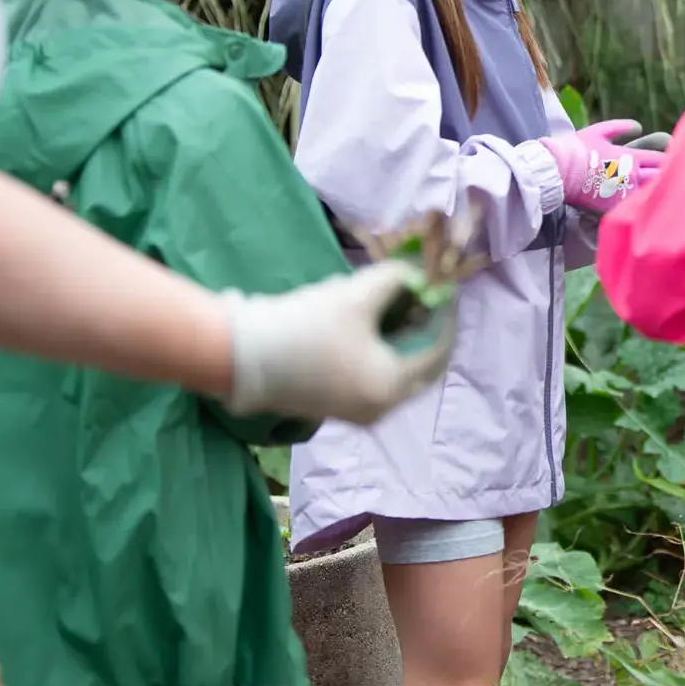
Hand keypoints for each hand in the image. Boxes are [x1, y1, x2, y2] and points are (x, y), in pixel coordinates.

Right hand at [223, 263, 452, 423]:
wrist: (239, 357)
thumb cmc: (306, 327)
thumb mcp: (357, 294)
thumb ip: (396, 279)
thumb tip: (416, 273)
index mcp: (393, 386)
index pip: (439, 350)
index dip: (445, 315)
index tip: (442, 289)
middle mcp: (381, 408)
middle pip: (421, 366)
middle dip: (424, 330)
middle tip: (421, 299)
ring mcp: (357, 413)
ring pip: (396, 371)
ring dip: (401, 339)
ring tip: (392, 305)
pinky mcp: (335, 407)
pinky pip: (373, 378)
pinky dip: (379, 353)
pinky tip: (366, 324)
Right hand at [542, 120, 666, 213]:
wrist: (558, 171)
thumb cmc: (577, 149)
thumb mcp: (599, 131)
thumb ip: (621, 128)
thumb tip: (639, 127)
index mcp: (631, 158)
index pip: (660, 160)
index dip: (668, 160)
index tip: (673, 161)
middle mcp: (631, 177)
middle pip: (659, 178)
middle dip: (665, 177)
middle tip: (672, 178)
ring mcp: (623, 194)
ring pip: (648, 195)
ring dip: (652, 192)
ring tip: (659, 193)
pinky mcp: (613, 208)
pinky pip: (631, 208)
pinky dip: (636, 205)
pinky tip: (640, 206)